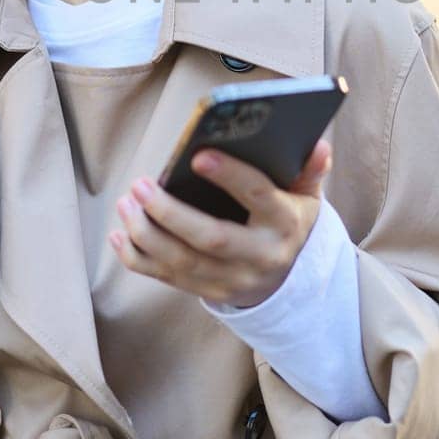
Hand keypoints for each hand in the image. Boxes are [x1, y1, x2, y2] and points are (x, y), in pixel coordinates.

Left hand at [109, 139, 333, 308]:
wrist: (291, 279)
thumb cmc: (289, 222)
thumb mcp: (307, 198)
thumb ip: (309, 171)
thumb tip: (319, 145)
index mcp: (285, 223)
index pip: (258, 196)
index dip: (230, 176)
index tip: (199, 155)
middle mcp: (259, 256)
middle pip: (211, 238)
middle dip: (171, 213)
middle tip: (140, 186)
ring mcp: (233, 279)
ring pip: (183, 262)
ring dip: (147, 234)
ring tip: (125, 204)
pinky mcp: (210, 292)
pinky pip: (168, 279)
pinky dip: (139, 260)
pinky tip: (119, 236)